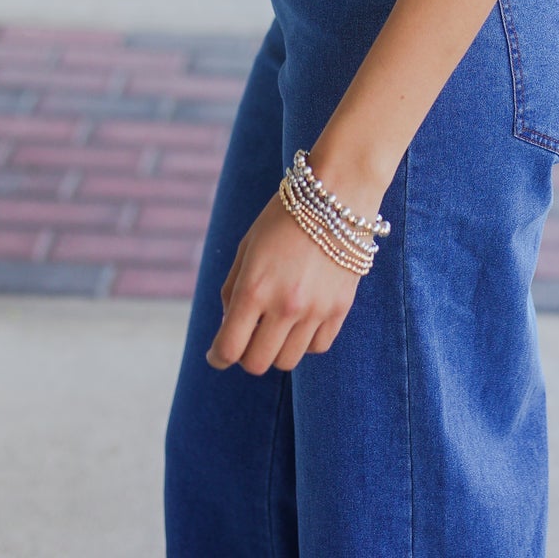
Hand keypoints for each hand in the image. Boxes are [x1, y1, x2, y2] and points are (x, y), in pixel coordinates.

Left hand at [207, 193, 360, 374]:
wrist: (337, 194)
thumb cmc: (285, 216)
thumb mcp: (247, 247)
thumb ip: (233, 290)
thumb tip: (229, 326)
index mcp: (254, 288)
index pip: (229, 348)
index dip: (218, 357)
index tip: (217, 354)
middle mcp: (285, 305)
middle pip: (257, 363)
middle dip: (245, 354)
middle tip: (248, 335)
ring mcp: (316, 310)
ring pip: (288, 360)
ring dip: (276, 348)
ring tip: (276, 325)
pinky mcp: (340, 309)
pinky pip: (317, 347)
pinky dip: (305, 341)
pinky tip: (301, 320)